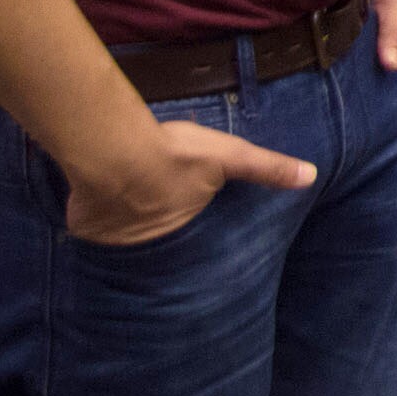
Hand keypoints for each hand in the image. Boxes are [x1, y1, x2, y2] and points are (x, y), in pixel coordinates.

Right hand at [66, 117, 316, 245]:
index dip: (188, 227)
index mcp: (186, 226)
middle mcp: (152, 242)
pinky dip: (92, 225)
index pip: (190, 234)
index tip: (186, 222)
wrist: (115, 153)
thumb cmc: (175, 155)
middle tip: (153, 217)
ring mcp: (116, 240)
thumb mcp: (230, 156)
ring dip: (122, 229)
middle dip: (155, 231)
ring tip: (122, 217)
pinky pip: (91, 231)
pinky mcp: (86, 229)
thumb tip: (310, 176)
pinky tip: (92, 214)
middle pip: (155, 236)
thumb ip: (267, 168)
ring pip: (122, 238)